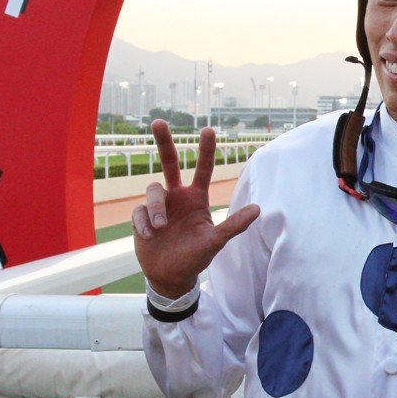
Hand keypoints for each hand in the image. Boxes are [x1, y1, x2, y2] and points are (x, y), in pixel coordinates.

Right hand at [133, 120, 260, 298]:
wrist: (170, 275)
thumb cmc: (195, 256)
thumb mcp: (215, 241)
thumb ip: (233, 225)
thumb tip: (258, 209)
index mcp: (196, 198)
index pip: (203, 169)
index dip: (206, 150)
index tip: (209, 130)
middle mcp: (177, 196)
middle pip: (169, 163)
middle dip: (164, 142)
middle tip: (159, 121)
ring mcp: (158, 206)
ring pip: (153, 190)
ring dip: (155, 208)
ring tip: (161, 228)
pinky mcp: (140, 217)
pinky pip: (138, 211)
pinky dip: (143, 223)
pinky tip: (150, 236)